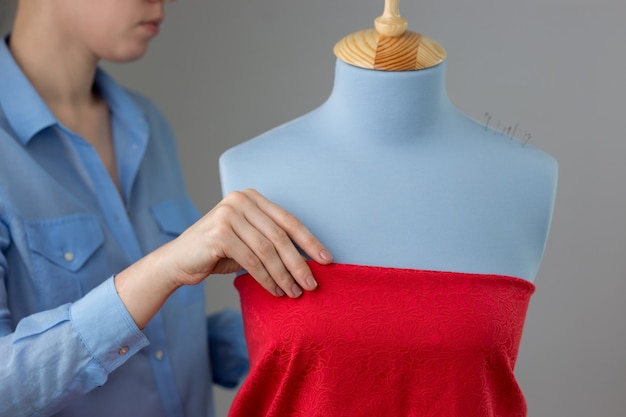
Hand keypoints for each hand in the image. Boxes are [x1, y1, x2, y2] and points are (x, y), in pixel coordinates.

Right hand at [161, 189, 331, 297]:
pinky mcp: (219, 234)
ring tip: (295, 292)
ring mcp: (228, 215)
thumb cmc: (216, 252)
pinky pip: (252, 261)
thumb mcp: (248, 240)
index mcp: (251, 197)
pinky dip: (267, 279)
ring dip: (285, 275)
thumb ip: (272, 242)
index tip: (326, 259)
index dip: (309, 241)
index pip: (288, 220)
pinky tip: (276, 291)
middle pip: (279, 236)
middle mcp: (240, 200)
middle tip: (312, 284)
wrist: (178, 261)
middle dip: (299, 263)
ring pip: (267, 250)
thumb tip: (309, 260)